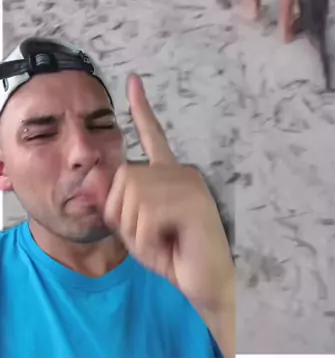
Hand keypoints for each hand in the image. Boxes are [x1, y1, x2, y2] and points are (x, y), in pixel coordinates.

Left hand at [104, 75, 234, 355]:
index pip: (153, 135)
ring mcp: (190, 184)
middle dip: (122, 216)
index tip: (133, 81)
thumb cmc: (174, 256)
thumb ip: (119, 206)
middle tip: (148, 239)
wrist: (206, 284)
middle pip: (124, 177)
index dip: (141, 108)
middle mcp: (181, 171)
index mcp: (169, 175)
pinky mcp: (194, 201)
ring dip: (137, 233)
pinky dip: (148, 241)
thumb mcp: (136, 230)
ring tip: (163, 243)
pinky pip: (148, 215)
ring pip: (134, 197)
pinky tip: (170, 246)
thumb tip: (97, 183)